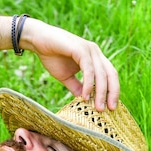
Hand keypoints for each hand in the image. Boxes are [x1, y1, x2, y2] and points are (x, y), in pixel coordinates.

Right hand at [0, 14, 118, 110]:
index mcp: (95, 58)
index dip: (112, 91)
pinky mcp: (80, 49)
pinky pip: (88, 69)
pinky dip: (89, 84)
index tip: (111, 108)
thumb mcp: (66, 76)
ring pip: (101, 73)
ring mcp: (89, 50)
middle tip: (110, 110)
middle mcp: (95, 53)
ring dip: (101, 92)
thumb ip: (76, 87)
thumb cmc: (52, 56)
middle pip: (111, 74)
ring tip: (98, 107)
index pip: (110, 76)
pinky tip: (86, 96)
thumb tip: (84, 100)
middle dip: (112, 93)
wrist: (38, 40)